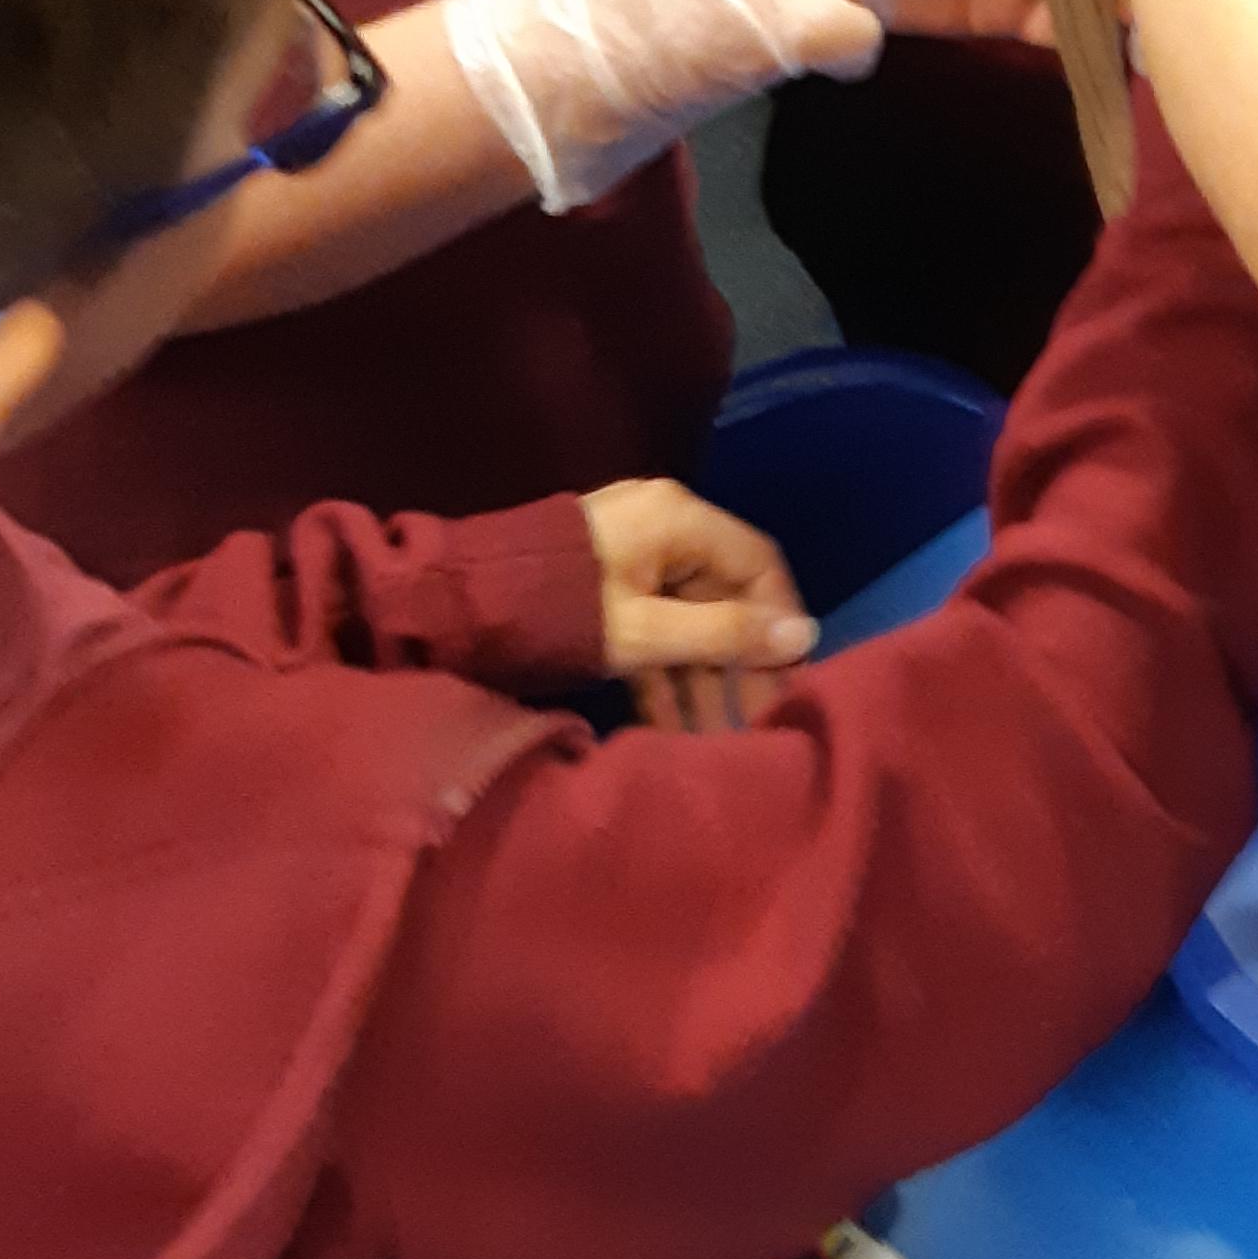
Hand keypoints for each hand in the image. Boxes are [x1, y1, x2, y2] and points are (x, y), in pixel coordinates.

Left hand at [580, 477, 817, 731]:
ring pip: (686, 621)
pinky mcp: (605, 588)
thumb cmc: (558, 610)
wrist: (453, 603)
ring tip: (715, 739)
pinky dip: (662, 674)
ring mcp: (631, 557)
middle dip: (739, 665)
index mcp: (679, 519)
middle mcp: (663, 528)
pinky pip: (651, 628)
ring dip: (700, 679)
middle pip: (724, 597)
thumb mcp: (645, 632)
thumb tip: (803, 635)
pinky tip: (672, 727)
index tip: (795, 678)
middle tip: (759, 722)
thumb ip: (725, 635)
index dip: (781, 622)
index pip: (759, 564)